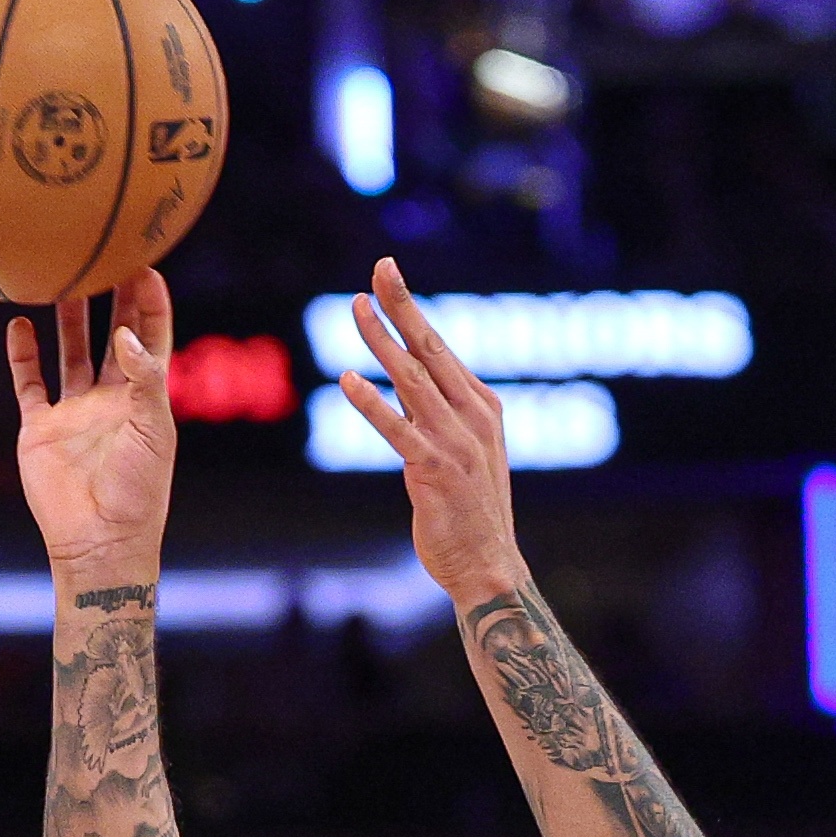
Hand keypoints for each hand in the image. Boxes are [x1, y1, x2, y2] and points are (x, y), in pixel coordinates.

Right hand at [9, 268, 175, 583]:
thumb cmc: (138, 492)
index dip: (150, 303)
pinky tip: (18, 323)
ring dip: (68, 317)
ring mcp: (74, 413)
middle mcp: (110, 400)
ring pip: (70, 352)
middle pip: (111, 336)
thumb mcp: (154, 431)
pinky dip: (23, 355)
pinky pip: (29, 384)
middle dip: (112, 297)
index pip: (151, 339)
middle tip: (104, 252)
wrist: (98, 541)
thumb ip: (144, 379)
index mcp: (145, 400)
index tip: (144, 264)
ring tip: (62, 277)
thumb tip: (125, 335)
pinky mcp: (41, 429)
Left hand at [341, 258, 523, 608]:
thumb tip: (401, 381)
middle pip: (430, 349)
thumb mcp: (460, 453)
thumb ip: (435, 415)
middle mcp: (473, 418)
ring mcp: (457, 443)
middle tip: (379, 268)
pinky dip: (371, 403)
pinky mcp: (435, 471)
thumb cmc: (472, 515)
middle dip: (402, 306)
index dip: (412, 309)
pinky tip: (347, 381)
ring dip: (381, 342)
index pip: (441, 348)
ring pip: (411, 380)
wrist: (488, 568)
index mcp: (483, 408)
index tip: (388, 275)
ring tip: (355, 309)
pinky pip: (398, 429)